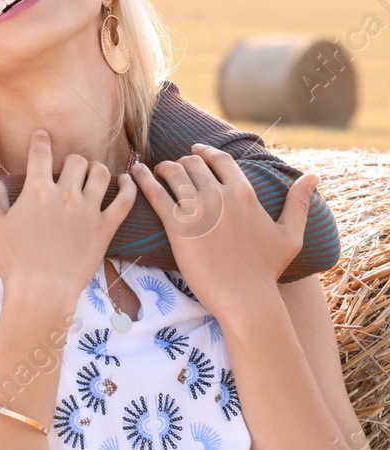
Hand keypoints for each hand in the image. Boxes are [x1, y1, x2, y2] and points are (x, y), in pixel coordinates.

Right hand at [0, 130, 136, 306]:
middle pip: (76, 161)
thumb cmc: (12, 260)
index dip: (41, 140)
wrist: (41, 292)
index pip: (40, 152)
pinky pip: (124, 200)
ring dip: (97, 169)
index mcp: (36, 190)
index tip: (43, 135)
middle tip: (68, 167)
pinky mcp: (105, 229)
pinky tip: (127, 182)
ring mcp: (88, 211)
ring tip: (94, 172)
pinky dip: (128, 187)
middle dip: (71, 160)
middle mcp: (65, 194)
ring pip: (101, 174)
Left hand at [131, 143, 316, 316]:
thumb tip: (314, 177)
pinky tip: (135, 174)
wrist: (245, 297)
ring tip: (154, 171)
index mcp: (244, 193)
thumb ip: (299, 203)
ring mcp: (197, 209)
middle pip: (192, 163)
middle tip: (173, 168)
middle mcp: (220, 195)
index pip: (219, 159)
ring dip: (161, 168)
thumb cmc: (266, 269)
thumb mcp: (290, 234)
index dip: (204, 152)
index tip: (194, 151)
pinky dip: (142, 179)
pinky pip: (154, 192)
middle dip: (181, 162)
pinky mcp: (176, 225)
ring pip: (172, 172)